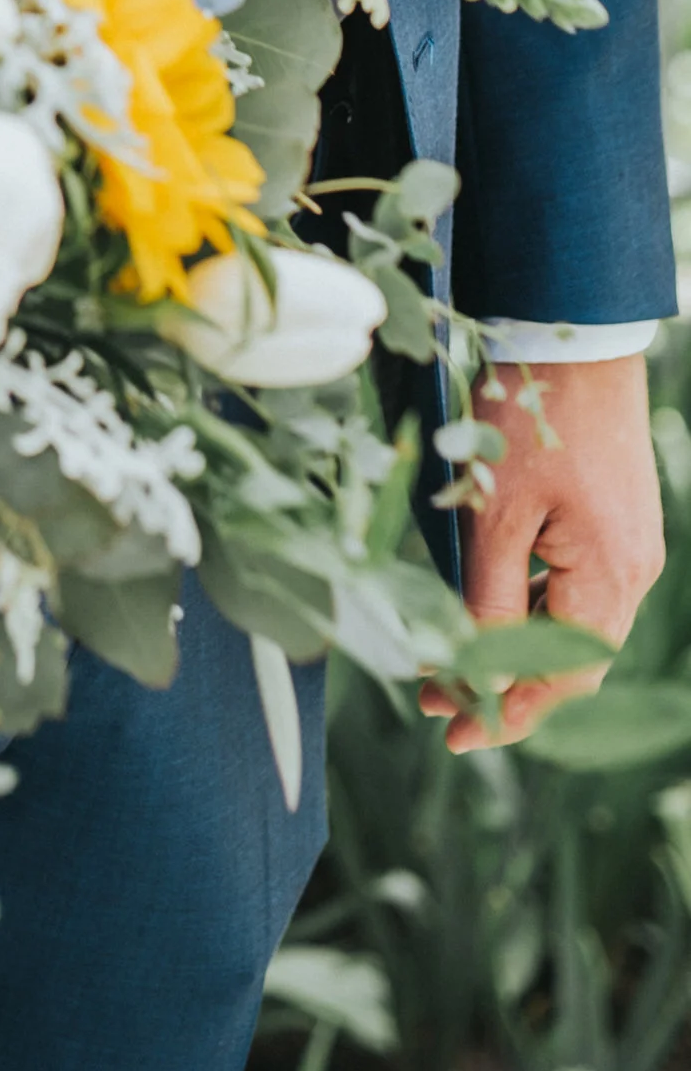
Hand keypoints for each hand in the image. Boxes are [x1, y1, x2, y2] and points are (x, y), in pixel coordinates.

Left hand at [418, 352, 664, 752]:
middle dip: (505, 686)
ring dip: (514, 644)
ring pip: (572, 622)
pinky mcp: (616, 520)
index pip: (561, 679)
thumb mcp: (494, 514)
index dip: (507, 713)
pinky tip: (489, 601)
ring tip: (447, 655)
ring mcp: (630, 545)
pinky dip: (533, 604)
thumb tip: (474, 671)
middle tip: (437, 699)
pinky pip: (577, 584)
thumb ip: (489, 599)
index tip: (453, 734)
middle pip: (571, 659)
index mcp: (611, 579)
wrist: (574, 336)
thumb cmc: (530, 419)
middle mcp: (633, 571)